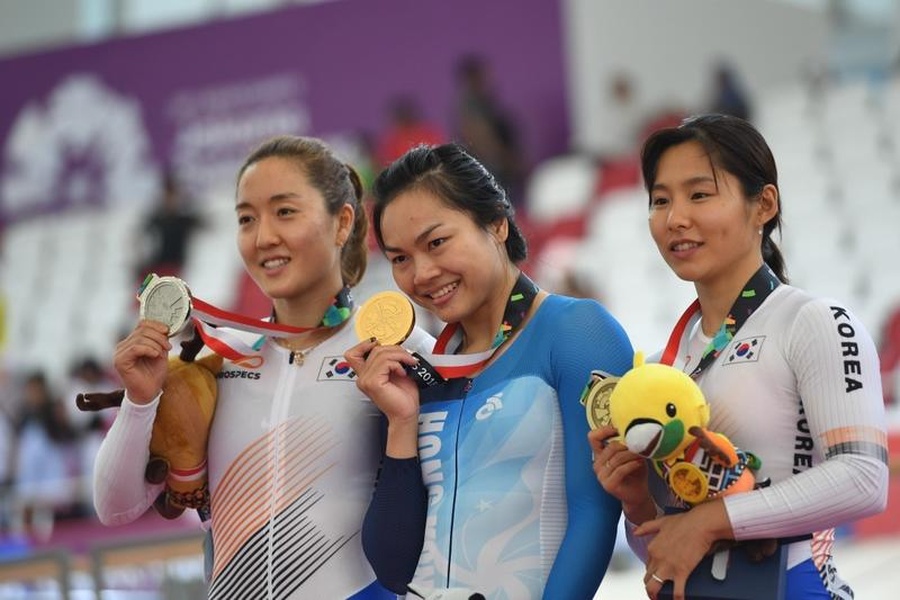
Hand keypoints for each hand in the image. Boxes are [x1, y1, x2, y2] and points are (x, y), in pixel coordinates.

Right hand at [113, 320, 171, 403]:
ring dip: (156, 345)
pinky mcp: (119, 361)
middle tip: (168, 347)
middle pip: (142, 330)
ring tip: (162, 354)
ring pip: (139, 338)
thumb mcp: (160, 352)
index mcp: (132, 341)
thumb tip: (164, 328)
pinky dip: (149, 349)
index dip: (155, 324)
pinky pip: (135, 348)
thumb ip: (160, 340)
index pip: (141, 324)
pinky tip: (155, 355)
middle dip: (159, 336)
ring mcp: (119, 353)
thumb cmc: (154, 374)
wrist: (149, 392)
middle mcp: (123, 345)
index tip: (167, 331)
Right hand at [344, 338, 420, 457]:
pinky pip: (385, 362)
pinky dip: (397, 364)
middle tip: (407, 357)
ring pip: (381, 354)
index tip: (381, 346)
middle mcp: (362, 378)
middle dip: (395, 349)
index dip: (364, 344)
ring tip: (408, 364)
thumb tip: (395, 346)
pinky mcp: (373, 382)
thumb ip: (389, 360)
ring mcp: (365, 380)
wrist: (406, 414)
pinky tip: (402, 372)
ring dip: (399, 356)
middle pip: (374, 349)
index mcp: (366, 375)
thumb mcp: (395, 372)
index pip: (352, 354)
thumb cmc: (403, 397)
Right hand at [588, 426, 654, 523]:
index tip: (618, 429)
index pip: (593, 437)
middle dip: (627, 445)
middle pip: (610, 447)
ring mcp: (601, 476)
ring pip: (617, 458)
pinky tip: (640, 463)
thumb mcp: (630, 455)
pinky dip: (632, 464)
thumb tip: (633, 429)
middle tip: (640, 445)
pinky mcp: (608, 484)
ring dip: (632, 455)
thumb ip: (627, 444)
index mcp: (599, 455)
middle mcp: (597, 465)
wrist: (638, 495)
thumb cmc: (635, 473)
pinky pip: (621, 470)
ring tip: (642, 455)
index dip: (604, 430)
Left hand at [635, 500, 731, 599]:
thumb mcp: (661, 522)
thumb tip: (635, 532)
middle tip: (656, 591)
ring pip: (655, 587)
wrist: (700, 525)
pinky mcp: (681, 572)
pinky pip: (677, 591)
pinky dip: (677, 598)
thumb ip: (647, 527)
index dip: (652, 572)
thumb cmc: (684, 522)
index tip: (657, 575)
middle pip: (649, 578)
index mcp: (652, 548)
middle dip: (651, 585)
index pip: (647, 565)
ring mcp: (668, 567)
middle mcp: (657, 559)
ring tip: (658, 599)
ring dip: (655, 595)